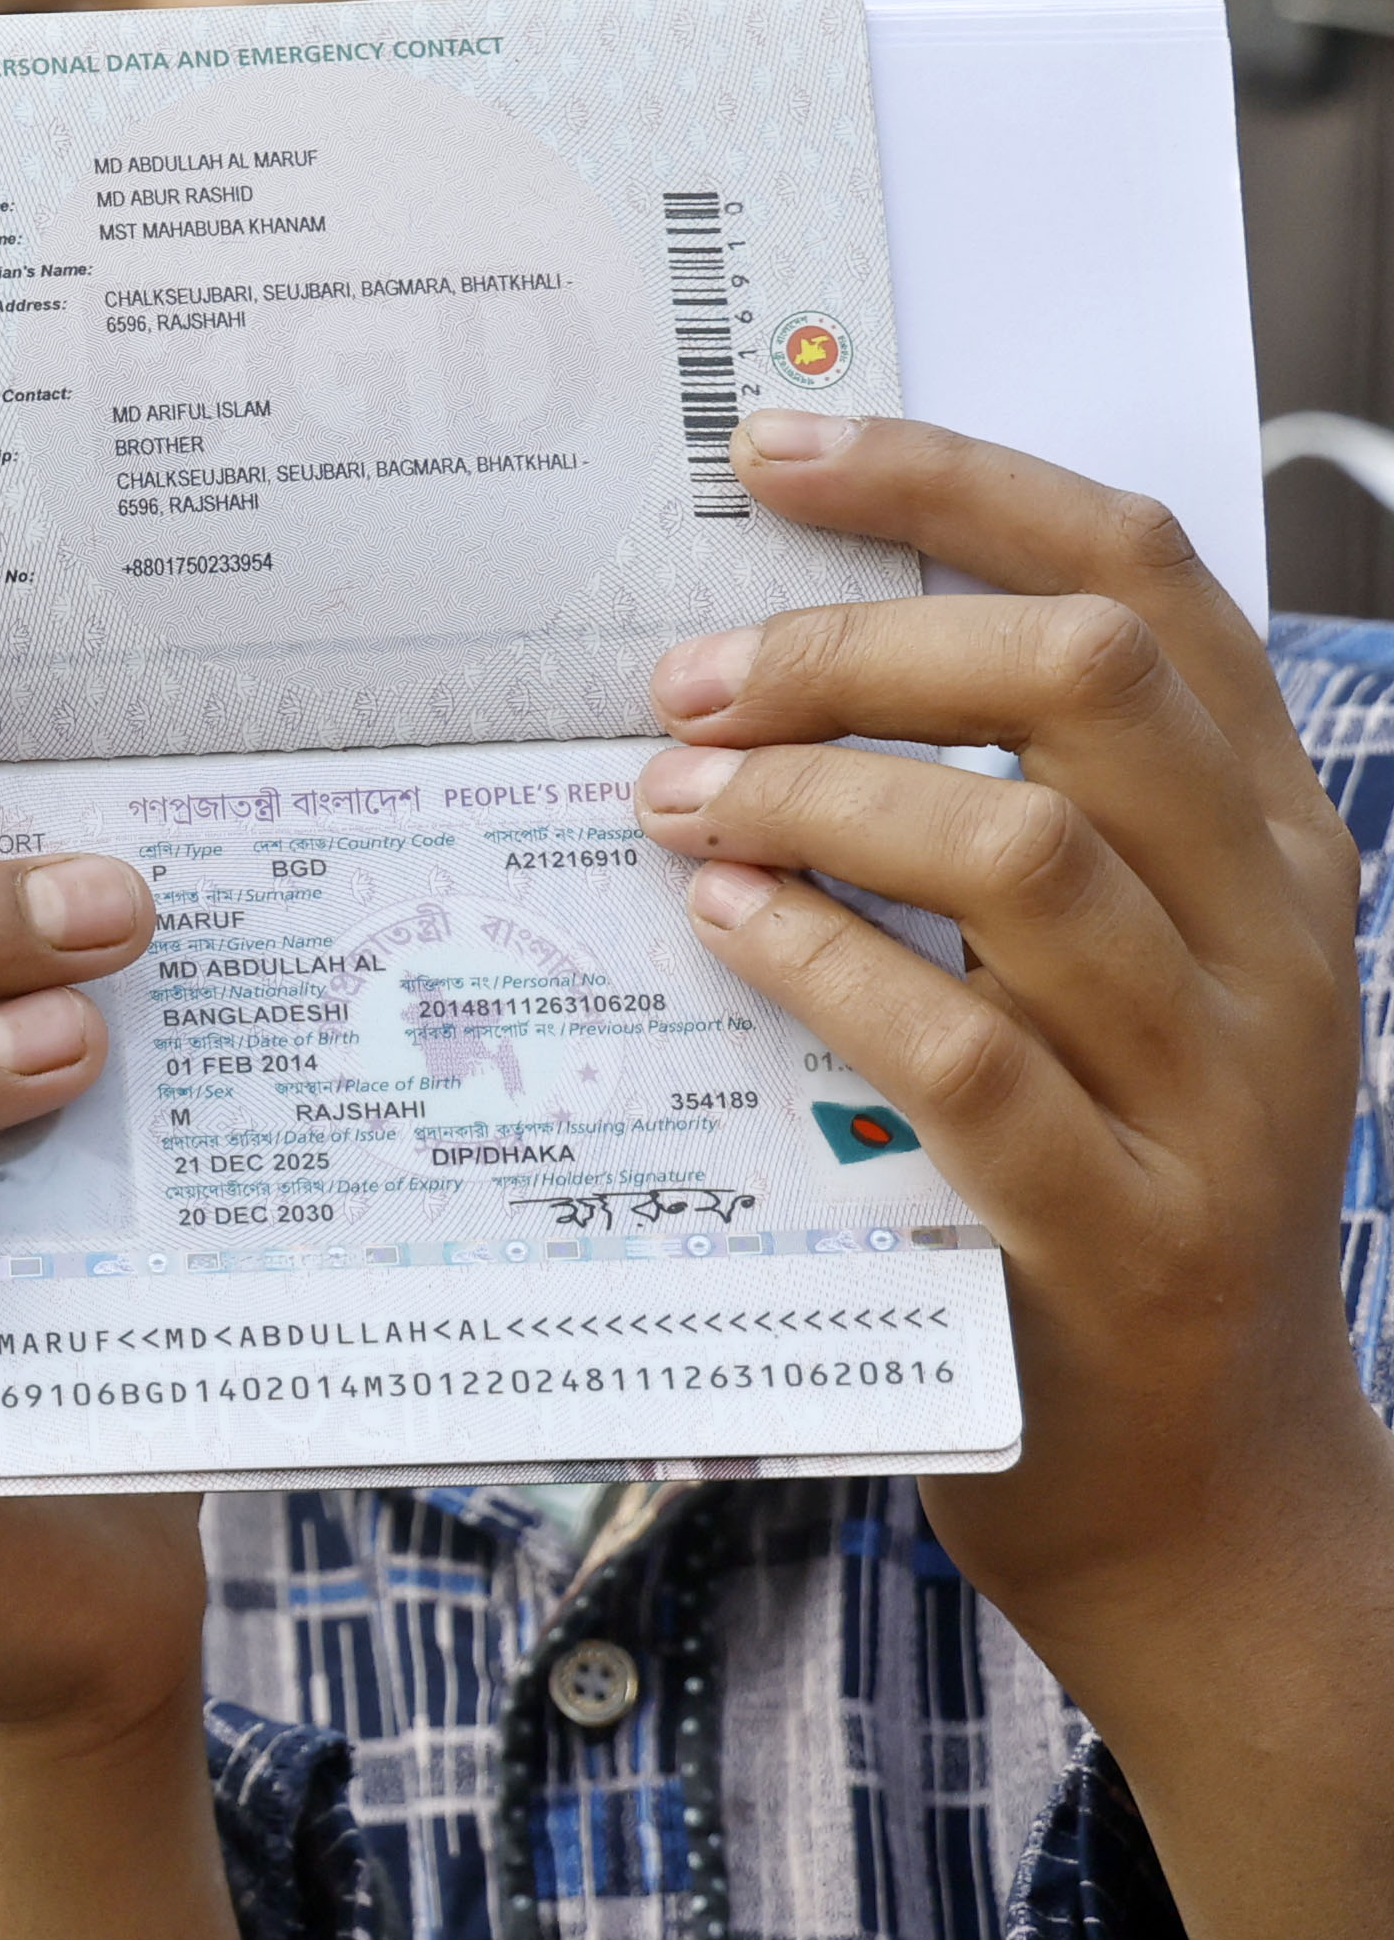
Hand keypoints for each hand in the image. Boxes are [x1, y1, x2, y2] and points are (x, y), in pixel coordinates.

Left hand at [634, 414, 1393, 1939]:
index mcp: (1265, 842)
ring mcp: (1219, 1092)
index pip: (1142, 578)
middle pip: (1083, 684)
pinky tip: (714, 924)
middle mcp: (1275, 938)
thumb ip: (994, 823)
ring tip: (664, 797)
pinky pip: (966, 1057)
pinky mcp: (1124, 1235)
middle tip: (682, 681)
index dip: (956, 486)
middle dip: (854, 650)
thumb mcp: (1089, 982)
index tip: (774, 446)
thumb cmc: (1093, 1195)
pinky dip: (825, 968)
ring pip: (1021, 856)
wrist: (1199, 1493)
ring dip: (810, 801)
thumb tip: (761, 662)